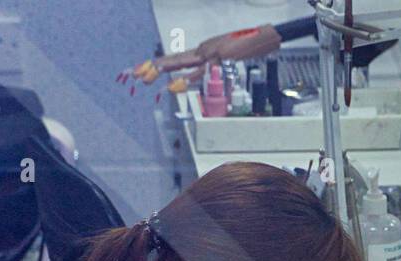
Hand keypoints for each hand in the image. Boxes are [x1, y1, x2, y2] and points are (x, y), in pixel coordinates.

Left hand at [132, 25, 281, 88]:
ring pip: (182, 64)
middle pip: (174, 59)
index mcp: (203, 51)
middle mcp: (203, 50)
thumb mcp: (228, 57)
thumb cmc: (248, 45)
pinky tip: (175, 85)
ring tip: (147, 78)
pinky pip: (201, 72)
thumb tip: (205, 76)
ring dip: (163, 71)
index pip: (177, 59)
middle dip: (154, 67)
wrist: (264, 35)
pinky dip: (187, 80)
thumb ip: (214, 66)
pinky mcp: (220, 60)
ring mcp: (210, 54)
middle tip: (135, 74)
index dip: (160, 65)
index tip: (144, 70)